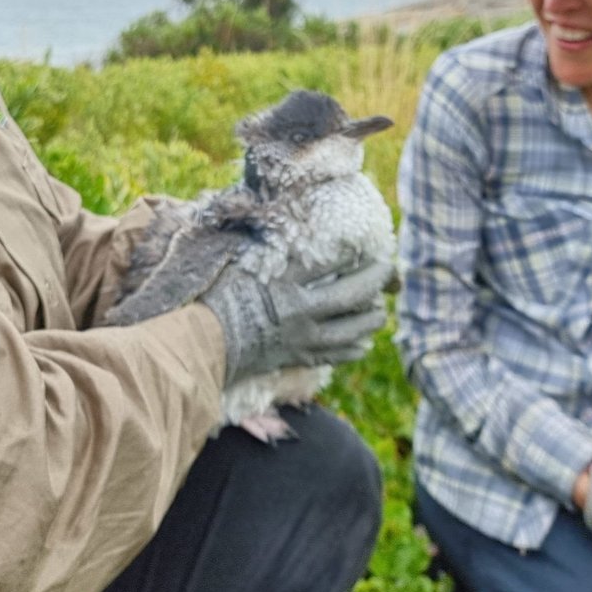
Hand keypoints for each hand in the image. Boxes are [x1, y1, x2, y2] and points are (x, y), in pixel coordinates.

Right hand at [198, 256, 388, 384]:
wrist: (204, 346)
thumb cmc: (218, 300)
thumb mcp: (243, 266)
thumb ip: (271, 253)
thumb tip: (291, 233)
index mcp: (288, 287)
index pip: (332, 266)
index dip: (356, 255)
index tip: (369, 245)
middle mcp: (301, 314)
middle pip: (350, 297)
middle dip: (375, 283)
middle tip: (387, 270)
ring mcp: (301, 340)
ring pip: (351, 331)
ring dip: (371, 319)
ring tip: (380, 309)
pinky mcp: (296, 358)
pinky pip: (334, 356)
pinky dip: (352, 349)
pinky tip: (362, 343)